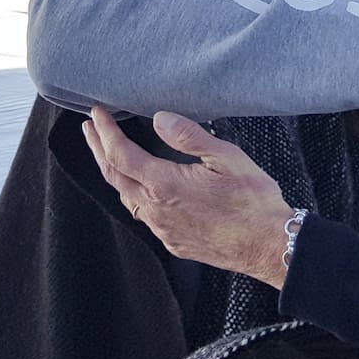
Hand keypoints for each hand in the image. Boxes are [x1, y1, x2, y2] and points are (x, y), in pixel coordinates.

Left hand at [82, 106, 292, 289]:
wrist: (268, 245)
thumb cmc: (254, 202)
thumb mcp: (228, 158)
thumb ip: (190, 137)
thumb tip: (160, 118)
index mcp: (165, 184)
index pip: (121, 154)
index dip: (105, 132)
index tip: (96, 114)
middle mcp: (156, 209)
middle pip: (114, 176)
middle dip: (98, 149)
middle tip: (90, 128)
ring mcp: (162, 229)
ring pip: (126, 197)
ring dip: (114, 172)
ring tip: (110, 154)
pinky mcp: (173, 241)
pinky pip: (143, 215)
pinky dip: (132, 193)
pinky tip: (141, 187)